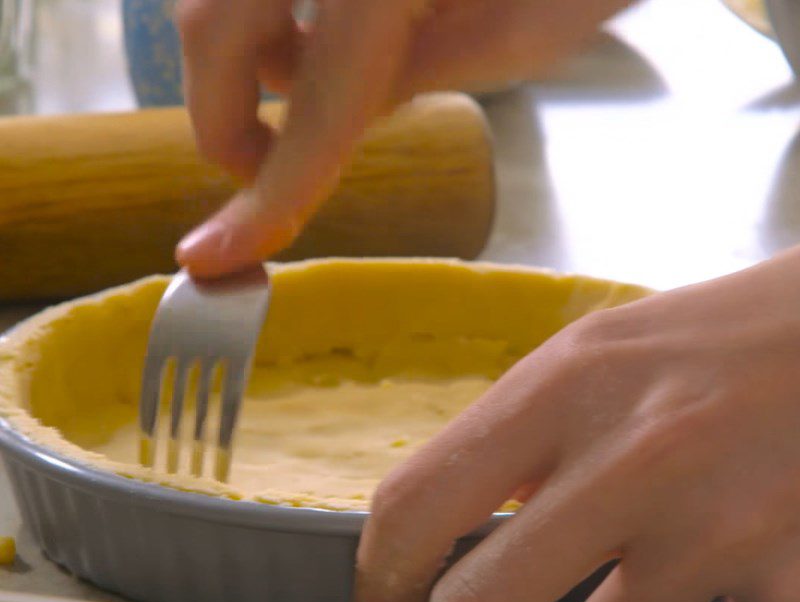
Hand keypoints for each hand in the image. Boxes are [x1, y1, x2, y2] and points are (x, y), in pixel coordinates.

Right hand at [174, 0, 630, 275]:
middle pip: (210, 26)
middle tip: (260, 163)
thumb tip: (335, 114)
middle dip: (223, 118)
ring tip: (300, 75)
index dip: (265, 197)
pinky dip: (259, 5)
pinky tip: (313, 17)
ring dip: (237, 50)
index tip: (212, 257)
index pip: (316, 109)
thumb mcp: (529, 29)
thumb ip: (416, 77)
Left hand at [352, 250, 799, 601]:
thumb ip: (522, 440)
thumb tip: (458, 526)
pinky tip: (728, 564)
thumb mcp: (594, 360)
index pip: (416, 503)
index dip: (379, 578)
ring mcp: (710, 521)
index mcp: (560, 386)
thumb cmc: (710, 343)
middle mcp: (628, 454)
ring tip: (626, 590)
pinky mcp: (783, 574)